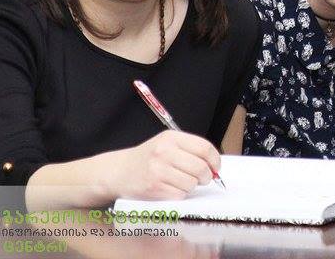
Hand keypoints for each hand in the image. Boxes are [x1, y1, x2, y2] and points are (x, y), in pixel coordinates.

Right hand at [106, 130, 221, 200]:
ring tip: (180, 182)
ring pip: (191, 183)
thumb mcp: (167, 144)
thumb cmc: (148, 159)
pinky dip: (179, 195)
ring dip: (190, 186)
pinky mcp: (153, 188)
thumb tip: (215, 167)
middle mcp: (164, 152)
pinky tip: (170, 189)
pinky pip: (179, 195)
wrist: (119, 171)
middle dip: (206, 176)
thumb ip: (190, 150)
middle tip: (202, 179)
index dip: (215, 160)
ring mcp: (158, 170)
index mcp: (171, 138)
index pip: (204, 148)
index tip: (216, 168)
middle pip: (201, 168)